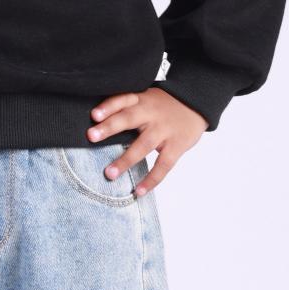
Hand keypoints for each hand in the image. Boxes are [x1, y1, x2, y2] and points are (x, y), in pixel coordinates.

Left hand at [87, 87, 207, 194]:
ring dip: (125, 160)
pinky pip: (163, 165)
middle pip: (129, 118)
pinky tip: (139, 191)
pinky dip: (151, 179)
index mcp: (141, 100)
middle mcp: (151, 113)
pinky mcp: (177, 145)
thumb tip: (97, 124)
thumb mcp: (146, 99)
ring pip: (143, 145)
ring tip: (109, 174)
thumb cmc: (163, 105)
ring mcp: (164, 130)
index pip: (123, 100)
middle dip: (109, 127)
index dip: (108, 106)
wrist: (197, 103)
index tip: (93, 115)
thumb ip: (127, 108)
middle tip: (91, 137)